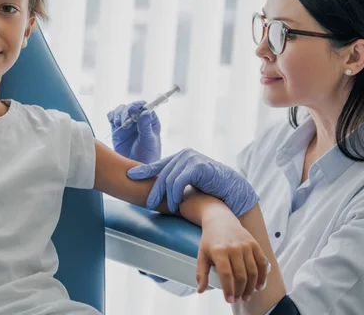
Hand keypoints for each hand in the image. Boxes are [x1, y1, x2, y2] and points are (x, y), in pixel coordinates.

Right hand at [107, 100, 160, 163]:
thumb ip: (146, 127)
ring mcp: (127, 123)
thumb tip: (145, 112)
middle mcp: (139, 119)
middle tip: (124, 122)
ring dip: (118, 114)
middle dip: (126, 112)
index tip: (133, 112)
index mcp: (150, 120)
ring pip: (121, 110)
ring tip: (119, 124)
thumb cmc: (147, 156)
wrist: (135, 169)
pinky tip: (113, 123)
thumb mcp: (149, 142)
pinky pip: (113, 117)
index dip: (138, 106)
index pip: (144, 106)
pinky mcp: (117, 128)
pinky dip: (111, 116)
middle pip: (131, 107)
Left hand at [127, 148, 258, 214]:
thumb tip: (159, 189)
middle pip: (162, 174)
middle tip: (147, 204)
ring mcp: (191, 158)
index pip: (158, 165)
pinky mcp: (197, 166)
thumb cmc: (212, 187)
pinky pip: (179, 181)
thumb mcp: (190, 183)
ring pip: (169, 179)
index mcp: (181, 157)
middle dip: (154, 190)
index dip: (144, 171)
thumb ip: (176, 181)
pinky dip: (175, 194)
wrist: (233, 189)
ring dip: (167, 196)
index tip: (130, 176)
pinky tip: (176, 204)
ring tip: (167, 208)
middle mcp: (184, 155)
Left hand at [197, 213, 268, 302]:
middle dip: (241, 291)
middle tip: (239, 298)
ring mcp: (245, 245)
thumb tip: (201, 290)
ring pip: (252, 271)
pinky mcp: (254, 244)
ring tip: (247, 295)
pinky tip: (259, 286)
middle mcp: (234, 247)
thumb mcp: (201, 254)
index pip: (226, 274)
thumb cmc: (210, 239)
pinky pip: (261, 263)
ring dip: (251, 286)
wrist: (220, 220)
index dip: (229, 289)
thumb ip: (201, 273)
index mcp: (219, 251)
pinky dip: (262, 276)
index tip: (230, 299)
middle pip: (241, 275)